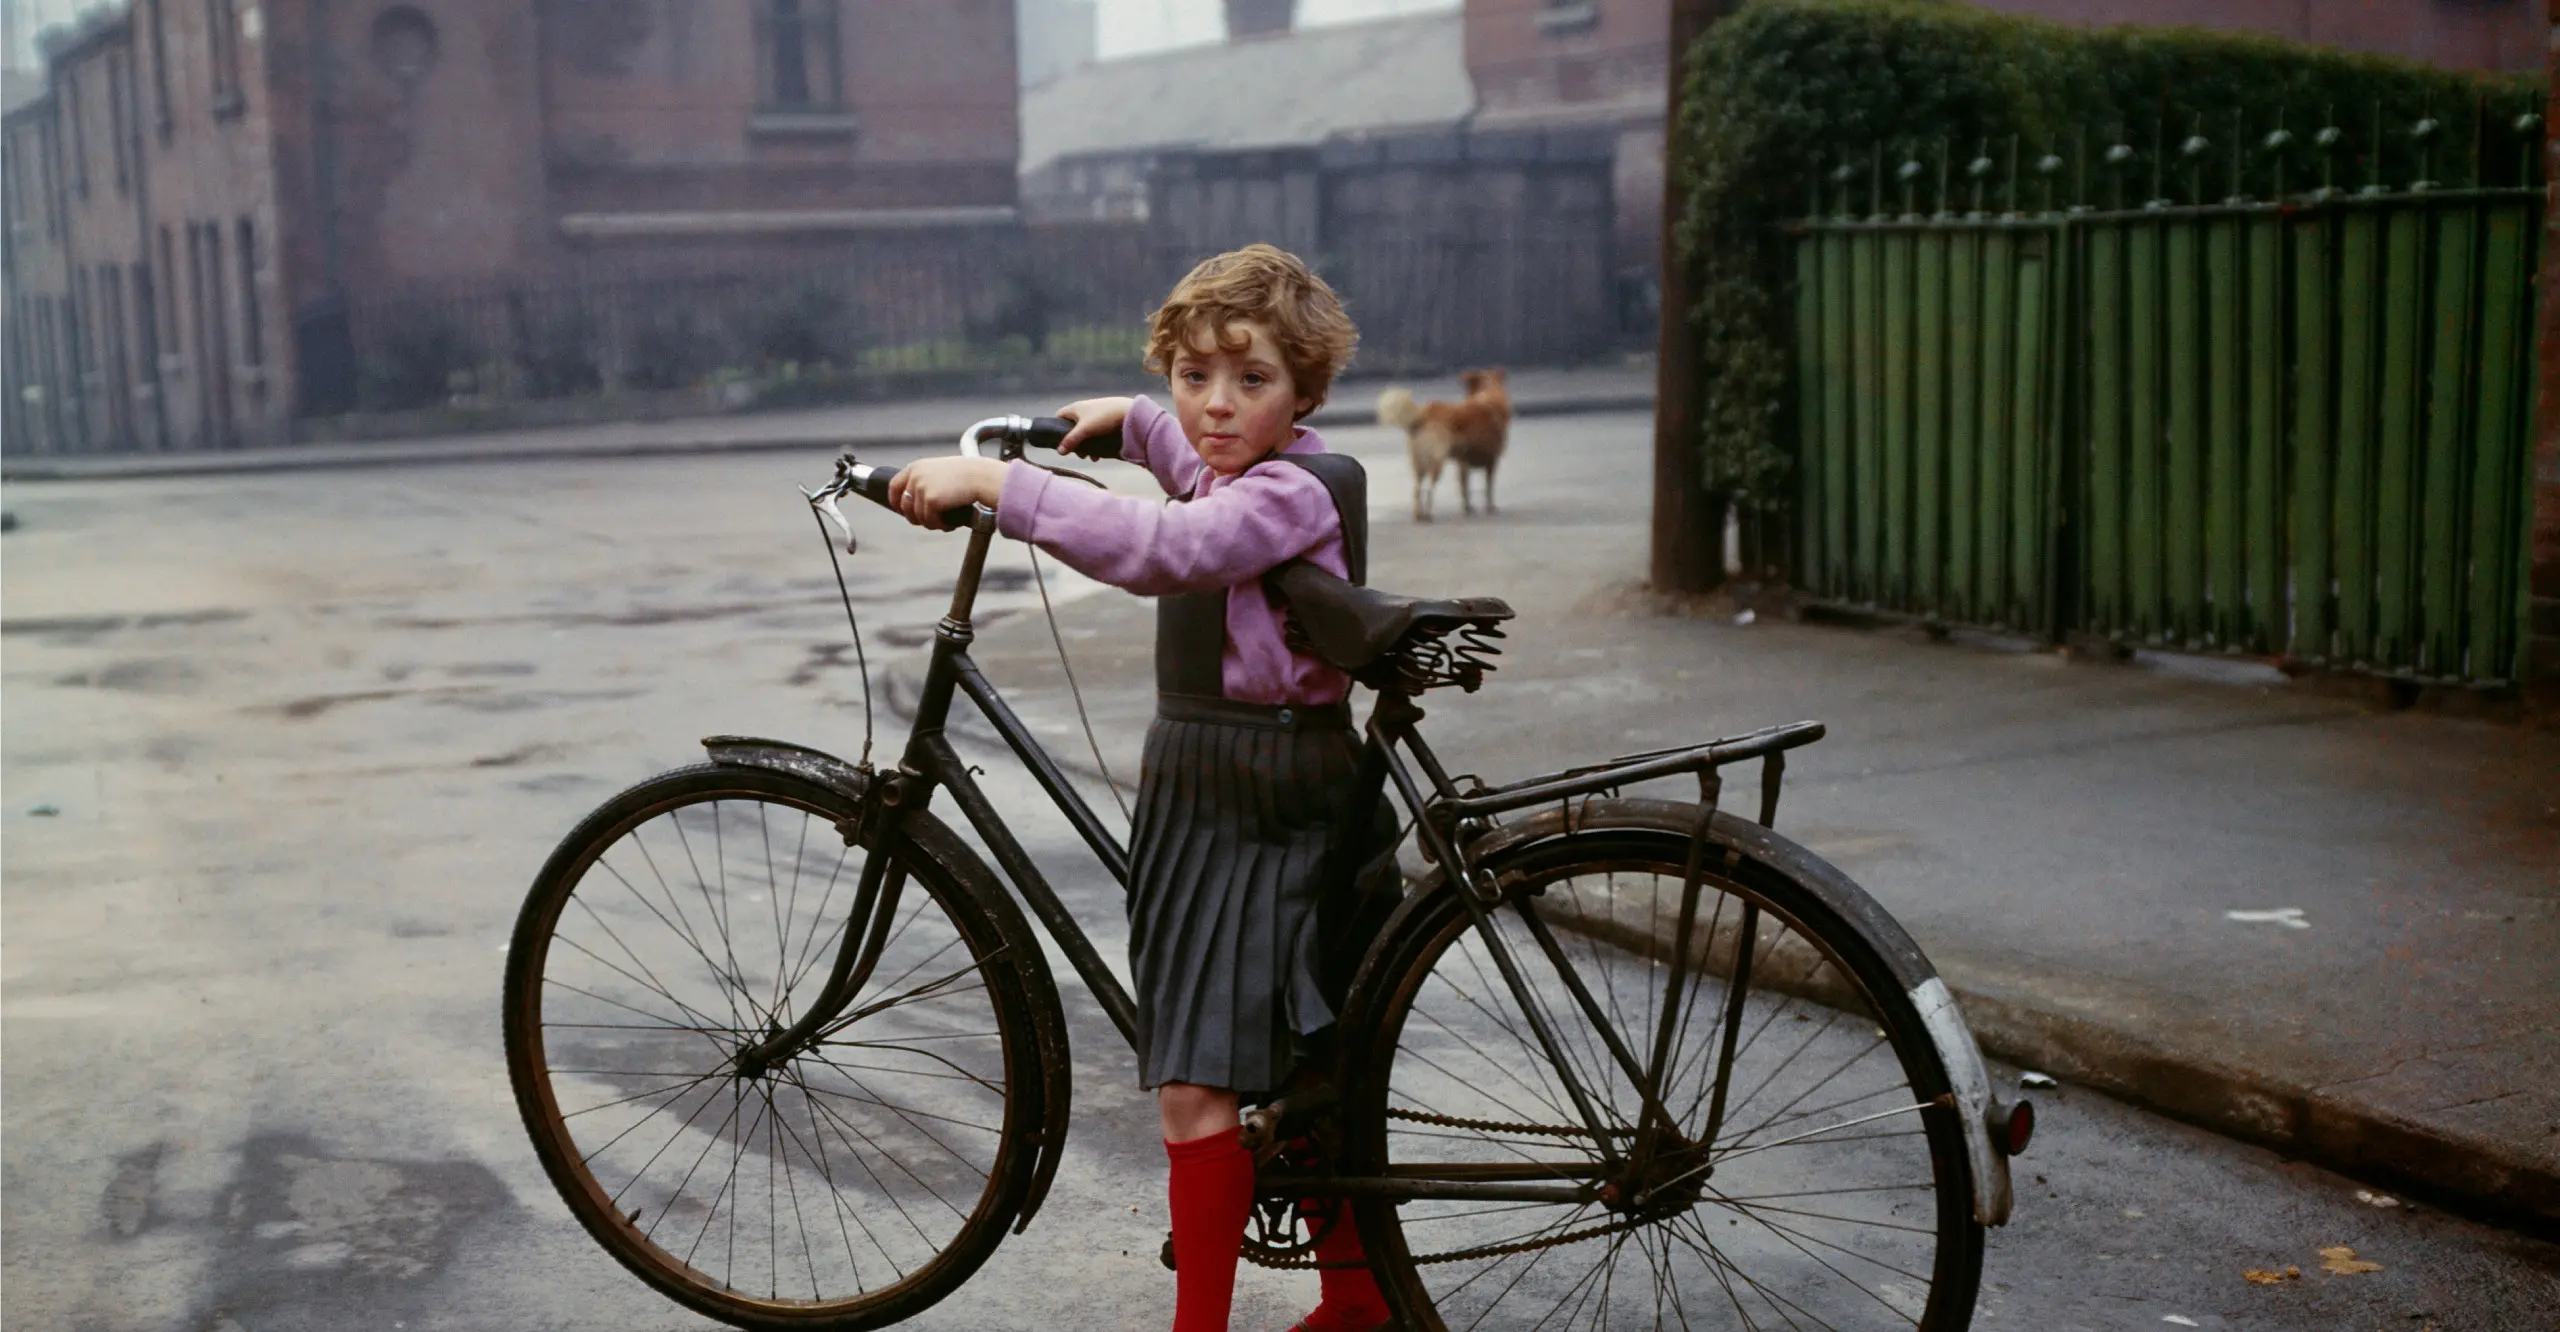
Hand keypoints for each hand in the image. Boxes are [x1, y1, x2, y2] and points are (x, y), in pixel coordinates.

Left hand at [887, 456, 1008, 528]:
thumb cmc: (969, 475)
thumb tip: (917, 504)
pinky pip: (930, 521)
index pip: (894, 486)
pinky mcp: (930, 500)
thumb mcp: (942, 472)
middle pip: (904, 506)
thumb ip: (927, 482)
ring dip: (932, 523)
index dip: (896, 502)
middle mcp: (915, 476)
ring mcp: (921, 488)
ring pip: (918, 517)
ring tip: (947, 522)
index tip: (903, 512)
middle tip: (931, 522)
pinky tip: (952, 523)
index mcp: (916, 467)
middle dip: (916, 518)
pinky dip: (941, 525)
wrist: (982, 477)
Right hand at [1054, 397, 1132, 455]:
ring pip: (1086, 431)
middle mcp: (1085, 408)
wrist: (1130, 412)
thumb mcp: (1085, 430)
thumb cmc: (1104, 418)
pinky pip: (1097, 432)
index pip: (1060, 415)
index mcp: (1076, 407)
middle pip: (1073, 427)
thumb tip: (1059, 452)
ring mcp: (1097, 413)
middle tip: (1080, 454)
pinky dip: (1097, 442)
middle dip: (1075, 442)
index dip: (1056, 427)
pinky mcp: (1107, 419)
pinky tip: (1102, 453)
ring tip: (1093, 457)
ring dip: (1087, 445)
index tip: (1060, 441)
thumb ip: (1071, 440)